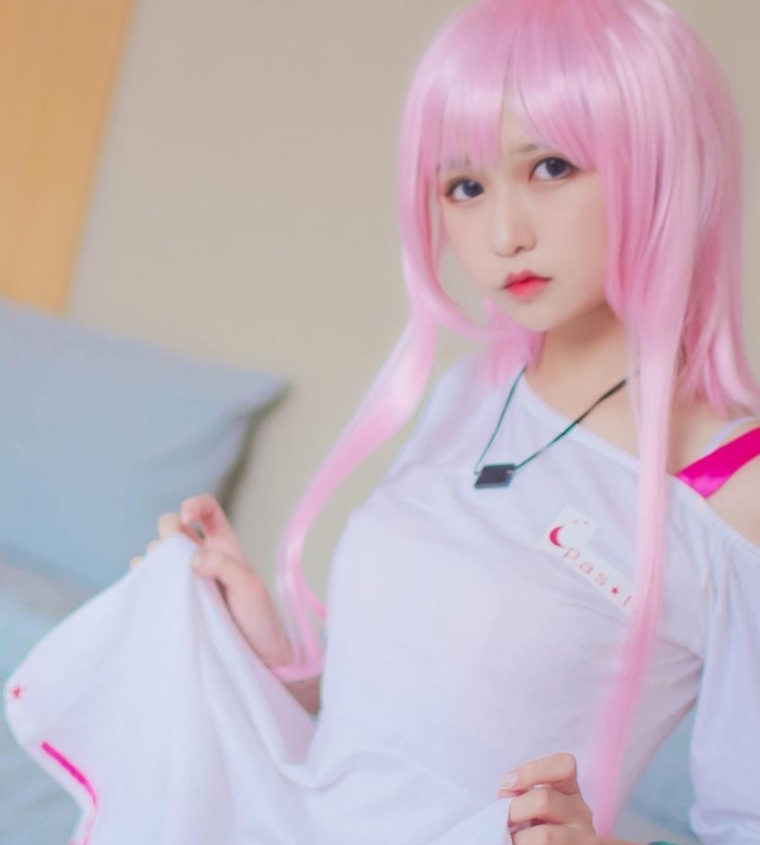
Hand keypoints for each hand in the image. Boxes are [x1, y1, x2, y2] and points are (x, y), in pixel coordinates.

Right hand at [128, 493, 292, 669]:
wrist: (253, 657)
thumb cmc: (258, 618)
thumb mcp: (250, 587)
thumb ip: (225, 566)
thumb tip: (193, 557)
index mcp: (223, 546)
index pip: (207, 509)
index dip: (194, 504)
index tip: (187, 518)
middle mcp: (200, 556)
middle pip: (171, 526)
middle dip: (168, 531)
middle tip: (176, 556)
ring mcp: (182, 577)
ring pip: (154, 551)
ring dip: (154, 557)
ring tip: (169, 581)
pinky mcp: (169, 599)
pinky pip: (146, 578)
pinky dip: (142, 578)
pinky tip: (150, 590)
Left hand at [497, 752, 598, 844]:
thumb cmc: (539, 826)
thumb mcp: (533, 805)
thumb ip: (522, 794)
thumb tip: (505, 794)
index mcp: (569, 790)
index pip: (563, 766)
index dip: (532, 771)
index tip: (507, 783)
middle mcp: (581, 811)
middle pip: (544, 800)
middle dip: (515, 809)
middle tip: (504, 820)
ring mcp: (584, 837)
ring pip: (544, 835)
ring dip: (519, 838)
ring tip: (512, 839)